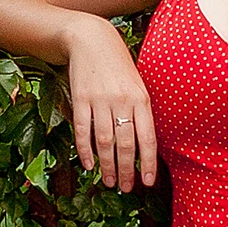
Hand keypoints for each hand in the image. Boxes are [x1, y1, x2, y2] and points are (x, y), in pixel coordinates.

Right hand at [64, 20, 158, 190]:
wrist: (92, 39)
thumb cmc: (119, 65)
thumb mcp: (138, 84)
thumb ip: (141, 111)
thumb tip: (144, 145)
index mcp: (141, 99)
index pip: (147, 138)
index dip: (148, 163)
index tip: (147, 182)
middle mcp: (122, 101)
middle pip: (125, 144)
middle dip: (126, 170)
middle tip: (125, 187)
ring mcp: (100, 100)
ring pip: (105, 141)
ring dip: (106, 166)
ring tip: (108, 182)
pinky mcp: (80, 98)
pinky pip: (83, 130)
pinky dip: (85, 150)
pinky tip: (89, 165)